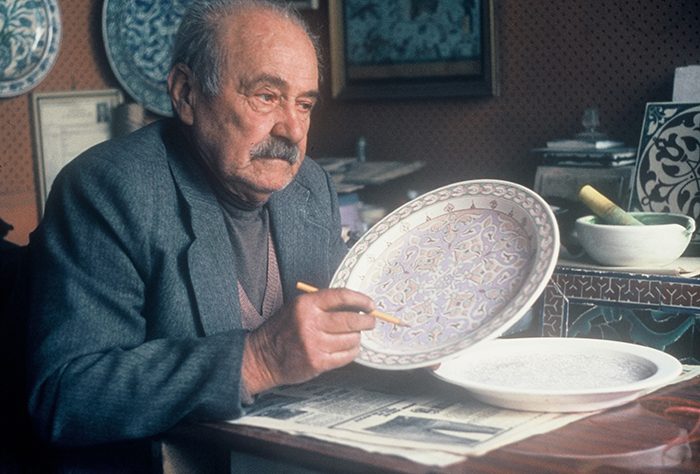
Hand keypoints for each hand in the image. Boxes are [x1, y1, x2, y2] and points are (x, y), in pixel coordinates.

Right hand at [241, 288, 375, 394]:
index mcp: (306, 305)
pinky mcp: (317, 363)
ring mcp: (314, 345)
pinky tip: (348, 348)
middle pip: (351, 320)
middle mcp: (310, 323)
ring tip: (352, 336)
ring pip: (351, 339)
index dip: (360, 300)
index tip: (370, 304)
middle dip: (367, 321)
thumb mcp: (297, 308)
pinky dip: (352, 351)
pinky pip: (346, 356)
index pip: (341, 296)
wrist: (263, 357)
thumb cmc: (284, 330)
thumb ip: (323, 304)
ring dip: (356, 337)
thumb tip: (356, 305)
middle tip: (371, 321)